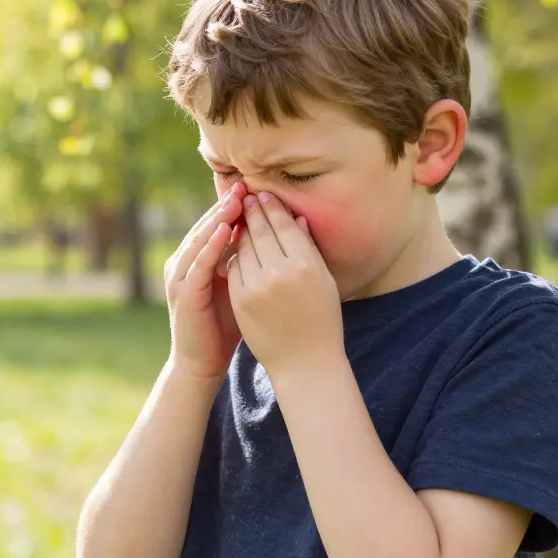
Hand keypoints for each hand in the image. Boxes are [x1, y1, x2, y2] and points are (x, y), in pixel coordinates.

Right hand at [164, 182, 247, 378]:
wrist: (202, 363)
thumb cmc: (226, 327)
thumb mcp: (244, 286)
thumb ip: (256, 261)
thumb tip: (287, 233)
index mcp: (198, 260)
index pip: (217, 226)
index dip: (235, 208)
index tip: (257, 189)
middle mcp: (184, 263)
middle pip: (207, 226)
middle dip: (226, 206)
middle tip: (245, 185)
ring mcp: (180, 276)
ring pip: (200, 239)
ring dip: (218, 218)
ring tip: (236, 200)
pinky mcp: (183, 292)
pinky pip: (198, 263)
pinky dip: (211, 245)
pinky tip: (226, 230)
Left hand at [227, 192, 342, 376]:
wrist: (304, 362)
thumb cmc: (321, 319)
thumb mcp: (324, 281)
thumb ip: (308, 248)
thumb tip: (295, 218)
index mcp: (306, 265)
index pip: (284, 225)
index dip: (272, 207)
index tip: (265, 195)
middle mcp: (280, 272)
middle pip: (261, 231)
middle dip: (253, 211)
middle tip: (247, 197)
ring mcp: (257, 287)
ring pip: (244, 247)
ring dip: (240, 230)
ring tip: (239, 217)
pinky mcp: (240, 300)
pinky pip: (234, 267)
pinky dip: (234, 254)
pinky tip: (235, 246)